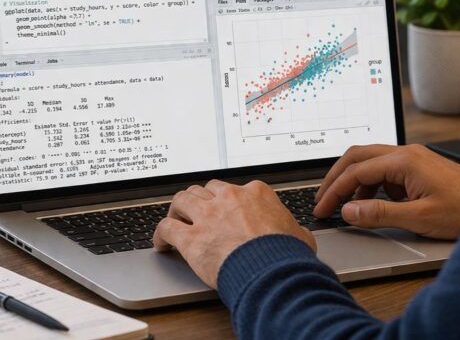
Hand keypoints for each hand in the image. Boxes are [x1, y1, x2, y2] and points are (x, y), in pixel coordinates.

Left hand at [153, 179, 315, 287]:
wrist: (272, 271)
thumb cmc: (285, 254)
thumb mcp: (298, 235)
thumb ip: (293, 229)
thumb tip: (299, 234)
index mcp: (255, 193)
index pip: (233, 189)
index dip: (226, 200)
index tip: (223, 209)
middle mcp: (228, 198)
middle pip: (205, 190)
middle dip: (200, 200)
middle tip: (196, 211)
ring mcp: (207, 216)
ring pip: (182, 200)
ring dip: (177, 209)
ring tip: (174, 219)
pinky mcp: (191, 238)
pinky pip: (167, 227)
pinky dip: (160, 234)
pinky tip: (161, 242)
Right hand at [313, 144, 459, 239]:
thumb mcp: (418, 217)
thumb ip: (380, 214)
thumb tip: (348, 210)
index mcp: (404, 161)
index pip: (357, 171)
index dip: (335, 190)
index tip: (322, 208)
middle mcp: (406, 153)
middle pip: (358, 157)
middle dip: (336, 178)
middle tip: (322, 200)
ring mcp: (413, 158)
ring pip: (370, 161)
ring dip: (354, 182)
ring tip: (345, 206)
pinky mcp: (418, 167)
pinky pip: (385, 170)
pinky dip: (371, 185)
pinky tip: (371, 204)